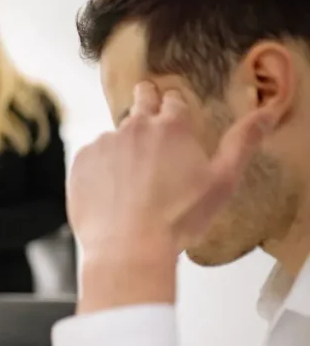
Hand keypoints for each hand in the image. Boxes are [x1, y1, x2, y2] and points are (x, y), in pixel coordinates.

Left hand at [70, 83, 273, 280]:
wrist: (128, 247)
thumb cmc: (177, 219)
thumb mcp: (222, 181)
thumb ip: (242, 142)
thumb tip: (266, 113)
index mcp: (172, 126)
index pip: (173, 98)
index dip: (175, 107)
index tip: (175, 119)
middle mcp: (135, 126)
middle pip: (142, 99)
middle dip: (147, 104)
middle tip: (152, 132)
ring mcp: (104, 142)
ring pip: (116, 134)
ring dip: (124, 146)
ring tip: (132, 180)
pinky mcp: (81, 161)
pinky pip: (92, 156)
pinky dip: (100, 168)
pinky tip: (111, 192)